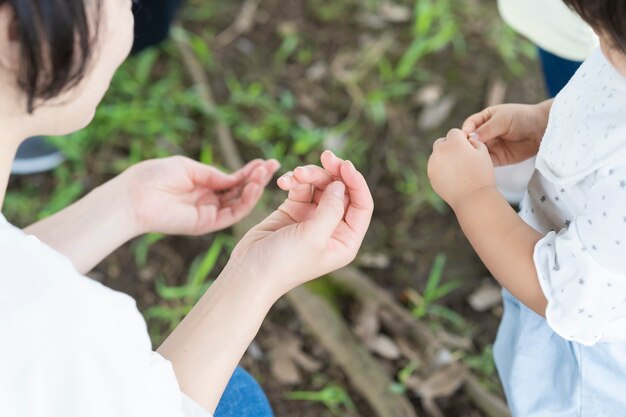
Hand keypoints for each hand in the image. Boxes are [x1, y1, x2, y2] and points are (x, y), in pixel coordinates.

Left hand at [116, 156, 279, 235]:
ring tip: (265, 173)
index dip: (250, 171)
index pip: (232, 179)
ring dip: (254, 188)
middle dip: (257, 178)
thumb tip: (235, 178)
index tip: (267, 161)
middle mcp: (208, 200)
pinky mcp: (206, 224)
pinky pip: (232, 214)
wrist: (134, 196)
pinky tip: (254, 187)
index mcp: (202, 185)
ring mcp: (208, 213)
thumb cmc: (155, 176)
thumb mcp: (190, 168)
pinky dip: (245, 202)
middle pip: (240, 191)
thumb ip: (214, 175)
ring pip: (239, 203)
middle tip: (274, 165)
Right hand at [227, 150, 373, 297]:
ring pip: (320, 185)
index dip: (356, 182)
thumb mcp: (313, 236)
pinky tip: (282, 182)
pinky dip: (293, 181)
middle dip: (332, 172)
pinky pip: (301, 188)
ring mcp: (313, 219)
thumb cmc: (284, 263)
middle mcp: (332, 229)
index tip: (344, 164)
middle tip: (324, 156)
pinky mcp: (293, 211)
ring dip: (309, 175)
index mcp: (345, 240)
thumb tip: (341, 184)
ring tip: (295, 175)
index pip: (362, 205)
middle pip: (342, 191)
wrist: (249, 272)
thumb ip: (331, 209)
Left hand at [428, 129, 495, 208]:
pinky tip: (452, 177)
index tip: (468, 147)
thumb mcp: (483, 152)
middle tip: (460, 156)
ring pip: (436, 155)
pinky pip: (434, 167)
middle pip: (441, 142)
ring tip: (457, 169)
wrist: (473, 198)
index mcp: (454, 142)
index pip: (454, 133)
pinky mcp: (430, 175)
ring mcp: (433, 163)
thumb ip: (474, 141)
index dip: (461, 138)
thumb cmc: (482, 174)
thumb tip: (467, 139)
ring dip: (444, 157)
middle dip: (449, 146)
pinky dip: (440, 169)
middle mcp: (440, 150)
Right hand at [461, 101, 551, 165]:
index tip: (464, 137)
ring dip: (472, 156)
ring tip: (471, 159)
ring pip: (476, 152)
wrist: (542, 130)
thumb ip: (487, 129)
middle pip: (470, 140)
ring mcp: (491, 146)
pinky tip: (479, 165)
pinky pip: (485, 162)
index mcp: (485, 119)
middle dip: (466, 145)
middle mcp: (485, 133)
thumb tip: (470, 138)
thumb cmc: (523, 118)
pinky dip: (481, 164)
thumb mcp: (503, 119)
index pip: (469, 125)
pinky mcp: (498, 158)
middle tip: (465, 150)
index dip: (465, 130)